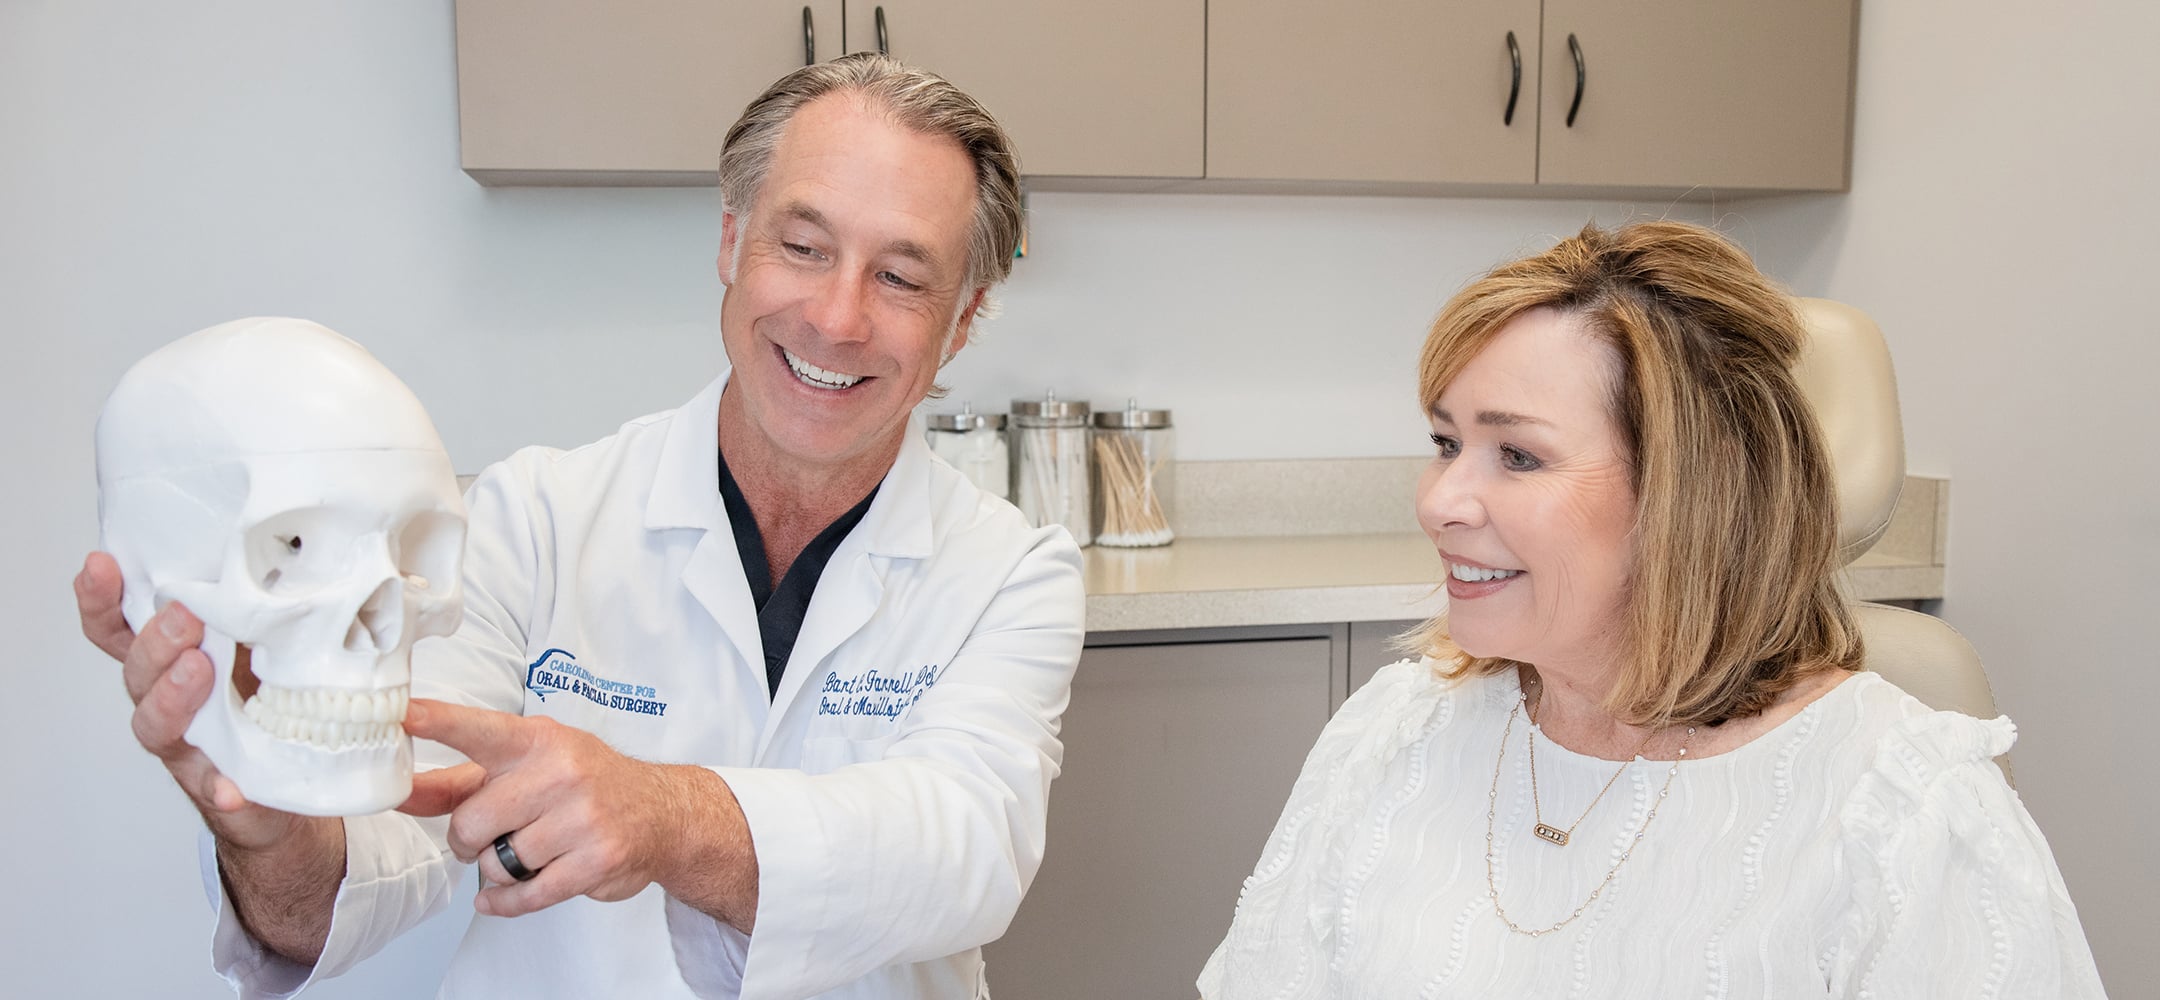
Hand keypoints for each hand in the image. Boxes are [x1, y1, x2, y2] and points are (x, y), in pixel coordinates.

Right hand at [75, 553, 300, 849]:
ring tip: (197, 672)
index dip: (102, 598)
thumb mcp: (266, 635)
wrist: (295, 775)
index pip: (119, 627)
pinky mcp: (220, 784)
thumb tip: (286, 545)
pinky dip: (219, 788)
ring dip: (172, 697)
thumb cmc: (272, 693)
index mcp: (172, 657)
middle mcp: (168, 698)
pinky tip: (230, 789)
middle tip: (182, 617)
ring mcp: (190, 743)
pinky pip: (213, 789)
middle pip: (137, 670)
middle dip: (155, 641)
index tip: (101, 564)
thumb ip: (259, 600)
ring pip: (158, 723)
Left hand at [400, 699, 755, 923]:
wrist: (662, 812)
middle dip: (469, 839)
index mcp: (539, 740)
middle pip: (472, 822)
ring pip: (498, 863)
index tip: (400, 712)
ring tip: (525, 852)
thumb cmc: (583, 784)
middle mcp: (562, 772)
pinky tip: (501, 896)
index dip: (437, 721)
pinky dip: (505, 902)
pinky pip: (526, 895)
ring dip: (500, 868)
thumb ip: (460, 782)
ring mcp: (583, 817)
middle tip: (487, 835)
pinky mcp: (597, 860)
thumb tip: (401, 792)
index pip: (479, 729)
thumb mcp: (527, 768)